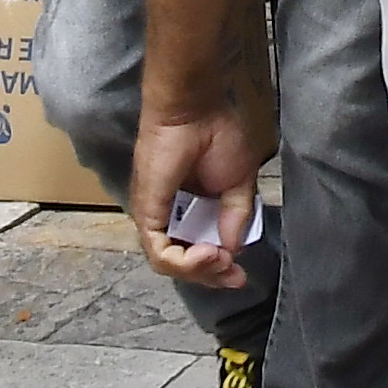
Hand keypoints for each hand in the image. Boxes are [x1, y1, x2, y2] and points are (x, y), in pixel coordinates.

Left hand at [132, 102, 265, 288]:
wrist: (196, 110)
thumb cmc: (217, 134)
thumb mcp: (238, 184)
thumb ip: (235, 217)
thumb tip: (233, 248)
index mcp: (190, 208)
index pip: (197, 252)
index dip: (219, 270)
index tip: (240, 276)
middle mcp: (168, 216)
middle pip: (183, 263)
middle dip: (211, 277)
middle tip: (234, 277)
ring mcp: (155, 216)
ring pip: (169, 264)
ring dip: (199, 271)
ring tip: (220, 261)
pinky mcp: (147, 212)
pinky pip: (159, 253)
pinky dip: (184, 263)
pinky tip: (208, 255)